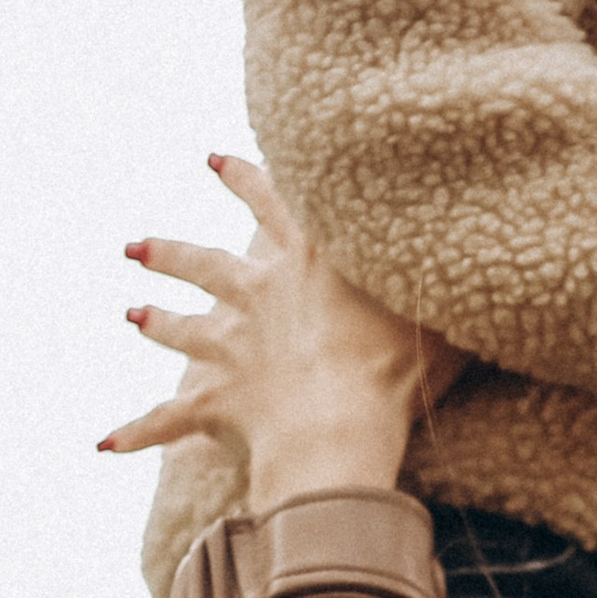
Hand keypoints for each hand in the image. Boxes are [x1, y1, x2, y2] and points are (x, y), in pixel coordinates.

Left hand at [100, 155, 469, 511]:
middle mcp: (259, 296)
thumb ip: (447, 277)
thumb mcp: (438, 306)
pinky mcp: (217, 402)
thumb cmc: (400, 366)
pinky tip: (104, 441)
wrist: (343, 422)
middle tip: (137, 242)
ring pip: (181, 330)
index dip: (244, 178)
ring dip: (155, 320)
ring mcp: (232, 349)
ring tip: (130, 312)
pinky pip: (168, 420)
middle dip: (172, 250)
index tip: (215, 156)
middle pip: (206, 264)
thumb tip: (492, 241)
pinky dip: (136, 431)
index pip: (271, 204)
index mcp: (308, 264)